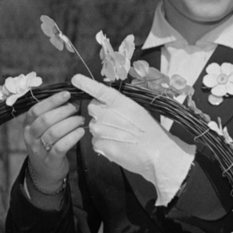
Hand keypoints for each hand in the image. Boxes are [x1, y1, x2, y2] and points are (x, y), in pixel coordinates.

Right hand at [22, 90, 85, 191]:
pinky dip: (73, 137)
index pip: (36, 110)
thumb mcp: (44, 129)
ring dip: (70, 123)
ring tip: (81, 120)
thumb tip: (71, 99)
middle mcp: (30, 137)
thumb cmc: (48, 143)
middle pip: (45, 120)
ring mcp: (39, 150)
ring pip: (53, 133)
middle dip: (63, 111)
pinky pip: (61, 147)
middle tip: (76, 108)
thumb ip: (53, 114)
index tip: (67, 94)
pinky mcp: (50, 160)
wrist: (45, 171)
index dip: (52, 101)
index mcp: (28, 125)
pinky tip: (81, 132)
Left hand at [73, 75, 194, 205]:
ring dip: (103, 130)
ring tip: (121, 137)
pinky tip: (119, 146)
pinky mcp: (98, 144)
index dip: (85, 83)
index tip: (76, 79)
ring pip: (94, 127)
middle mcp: (105, 113)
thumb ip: (120, 106)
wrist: (156, 153)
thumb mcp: (138, 111)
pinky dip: (105, 144)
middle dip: (101, 114)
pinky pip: (96, 142)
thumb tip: (107, 107)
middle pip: (93, 109)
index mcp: (118, 101)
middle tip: (117, 123)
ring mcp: (99, 129)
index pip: (97, 89)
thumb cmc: (151, 132)